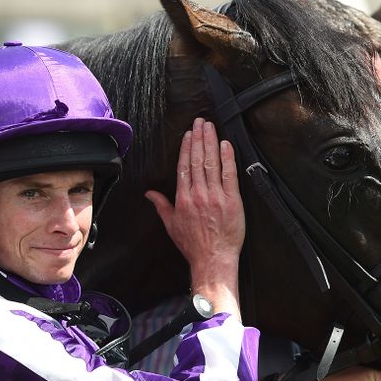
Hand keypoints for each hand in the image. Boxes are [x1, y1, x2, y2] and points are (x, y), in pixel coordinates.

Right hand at [146, 118, 244, 316]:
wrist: (213, 259)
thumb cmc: (192, 245)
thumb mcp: (171, 225)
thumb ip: (161, 205)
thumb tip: (148, 193)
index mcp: (183, 198)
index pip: (184, 166)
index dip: (187, 147)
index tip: (189, 134)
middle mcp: (198, 194)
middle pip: (198, 160)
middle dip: (199, 138)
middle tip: (201, 121)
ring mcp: (216, 196)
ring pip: (212, 163)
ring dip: (211, 142)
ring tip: (211, 127)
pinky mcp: (232, 201)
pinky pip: (230, 175)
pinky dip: (228, 158)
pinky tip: (226, 145)